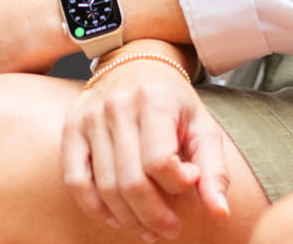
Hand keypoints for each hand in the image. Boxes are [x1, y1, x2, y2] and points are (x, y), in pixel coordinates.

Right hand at [63, 51, 233, 239]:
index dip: (177, 184)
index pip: (160, 161)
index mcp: (154, 100)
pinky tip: (115, 217)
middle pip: (131, 181)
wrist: (137, 64)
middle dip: (153, 216)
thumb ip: (214, 169)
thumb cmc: (174, 102)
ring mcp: (90, 118)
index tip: (190, 186)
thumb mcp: (202, 126)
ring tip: (149, 230)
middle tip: (169, 231)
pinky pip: (76, 180)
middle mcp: (118, 107)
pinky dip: (95, 207)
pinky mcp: (72, 129)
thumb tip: (220, 212)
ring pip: (105, 186)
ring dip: (128, 218)